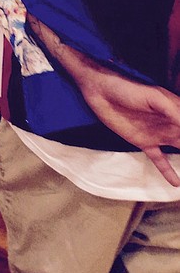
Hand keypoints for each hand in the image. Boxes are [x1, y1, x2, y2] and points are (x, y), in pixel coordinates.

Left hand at [29, 14, 179, 184]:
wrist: (100, 90)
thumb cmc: (128, 88)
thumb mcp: (154, 97)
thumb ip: (174, 112)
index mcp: (178, 110)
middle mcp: (172, 124)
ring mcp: (159, 134)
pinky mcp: (144, 142)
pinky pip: (159, 160)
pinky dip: (168, 171)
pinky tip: (175, 184)